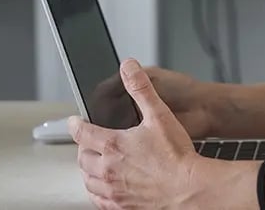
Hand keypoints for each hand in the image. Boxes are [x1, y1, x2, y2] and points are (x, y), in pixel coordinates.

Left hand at [70, 59, 220, 208]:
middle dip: (83, 148)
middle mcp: (108, 169)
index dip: (75, 124)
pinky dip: (96, 193)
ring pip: (87, 181)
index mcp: (113, 145)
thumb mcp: (160, 114)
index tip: (75, 121)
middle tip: (89, 143)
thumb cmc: (176, 156)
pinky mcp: (121, 205)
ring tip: (94, 164)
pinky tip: (104, 189)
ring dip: (88, 171)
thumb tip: (129, 68)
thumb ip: (141, 89)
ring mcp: (113, 190)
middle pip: (82, 158)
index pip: (82, 133)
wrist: (188, 188)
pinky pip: (98, 201)